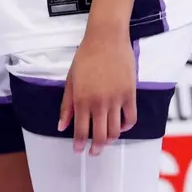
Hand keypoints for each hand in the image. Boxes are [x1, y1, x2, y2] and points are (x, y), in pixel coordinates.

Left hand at [59, 28, 135, 154]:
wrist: (106, 39)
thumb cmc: (85, 57)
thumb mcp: (70, 80)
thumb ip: (66, 105)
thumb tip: (61, 126)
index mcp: (81, 99)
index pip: (80, 130)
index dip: (79, 144)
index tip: (78, 150)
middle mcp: (99, 103)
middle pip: (100, 136)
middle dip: (95, 148)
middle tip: (93, 152)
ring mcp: (116, 100)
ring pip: (115, 131)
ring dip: (110, 140)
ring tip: (106, 141)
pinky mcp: (130, 94)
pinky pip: (131, 118)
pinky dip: (126, 127)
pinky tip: (120, 127)